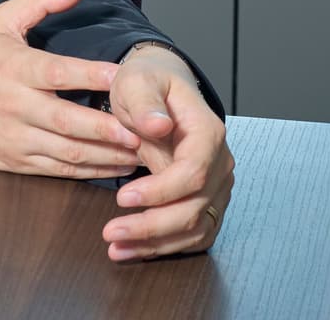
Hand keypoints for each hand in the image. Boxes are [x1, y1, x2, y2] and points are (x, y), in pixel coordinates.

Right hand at [0, 0, 144, 179]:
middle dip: (105, 128)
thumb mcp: (0, 21)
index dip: (90, 74)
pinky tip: (114, 168)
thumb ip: (41, 1)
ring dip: (104, 156)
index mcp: (13, 68)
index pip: (56, 72)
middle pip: (65, 120)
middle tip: (141, 130)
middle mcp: (14, 105)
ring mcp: (13, 137)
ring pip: (65, 152)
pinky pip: (55, 170)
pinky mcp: (13, 161)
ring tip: (138, 154)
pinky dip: (86, 172)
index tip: (122, 76)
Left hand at [100, 45, 233, 261]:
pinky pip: (193, 234)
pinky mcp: (205, 202)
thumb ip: (146, 102)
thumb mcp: (138, 80)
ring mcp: (216, 186)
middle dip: (151, 226)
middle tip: (110, 233)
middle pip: (194, 208)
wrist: (160, 89)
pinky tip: (134, 249)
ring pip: (195, 228)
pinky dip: (165, 246)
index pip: (194, 172)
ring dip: (155, 244)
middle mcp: (219, 163)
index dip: (161, 191)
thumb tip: (160, 125)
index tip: (123, 198)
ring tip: (115, 249)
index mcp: (207, 132)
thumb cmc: (148, 82)